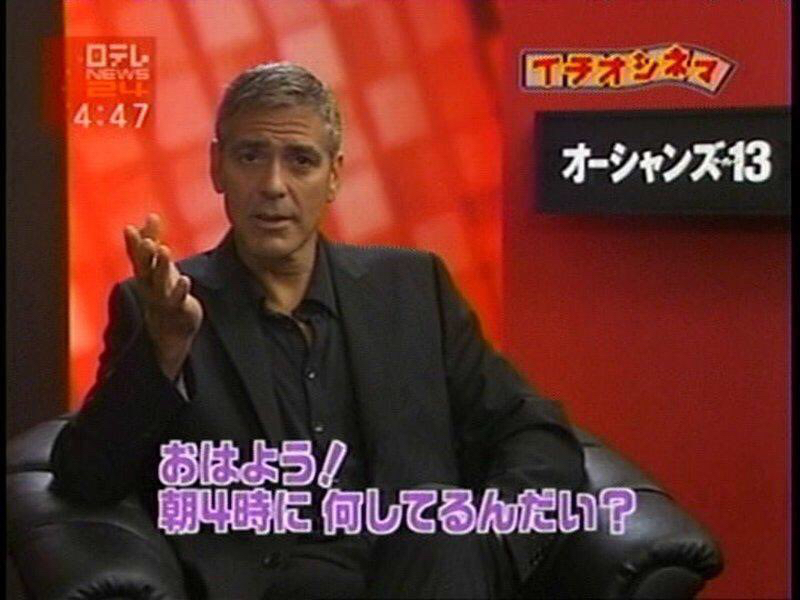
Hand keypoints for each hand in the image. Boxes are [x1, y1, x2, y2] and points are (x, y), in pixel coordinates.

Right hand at [123, 213, 202, 379]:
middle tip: (148, 239)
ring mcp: (162, 298)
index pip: (136, 256)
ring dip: (161, 266)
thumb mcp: (158, 264)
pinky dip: (180, 290)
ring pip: (160, 282)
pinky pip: (178, 299)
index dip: (132, 243)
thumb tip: (151, 216)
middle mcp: (150, 286)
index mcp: (144, 274)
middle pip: (145, 268)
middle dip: (145, 254)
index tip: (129, 228)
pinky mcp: (178, 308)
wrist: (170, 328)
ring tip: (164, 249)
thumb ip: (154, 240)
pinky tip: (185, 279)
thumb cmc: (163, 290)